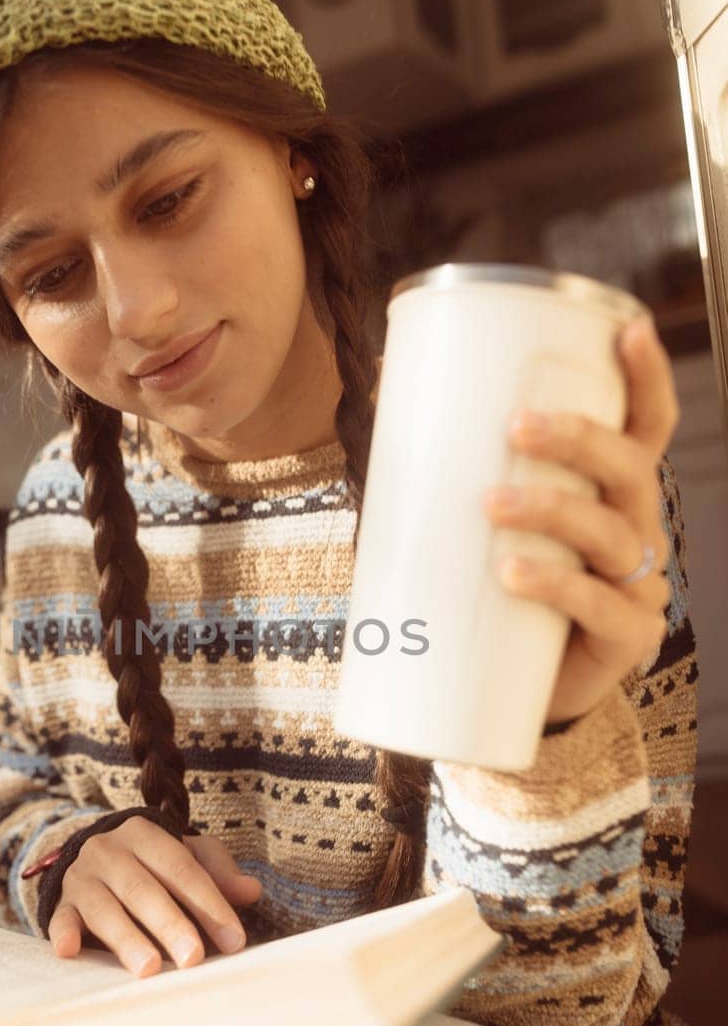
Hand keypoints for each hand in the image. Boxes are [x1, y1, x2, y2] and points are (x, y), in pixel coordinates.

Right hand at [47, 823, 261, 975]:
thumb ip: (217, 872)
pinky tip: (71, 950)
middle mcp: (109, 851)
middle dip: (170, 924)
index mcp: (144, 834)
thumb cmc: (149, 865)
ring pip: (105, 908)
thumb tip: (251, 890)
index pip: (181, 868)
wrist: (89, 859)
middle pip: (143, 889)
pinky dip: (64, 934)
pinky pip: (61, 919)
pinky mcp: (61, 904)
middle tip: (194, 958)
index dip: (209, 904)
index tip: (234, 940)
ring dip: (127, 938)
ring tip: (149, 968)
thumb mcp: (184, 856)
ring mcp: (81, 878)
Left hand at [481, 314, 678, 725]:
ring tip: (491, 504)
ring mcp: (637, 586)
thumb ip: (447, 478)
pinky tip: (513, 575)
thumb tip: (380, 411)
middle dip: (578, 439)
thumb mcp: (480, 530)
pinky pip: (599, 605)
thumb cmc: (494, 596)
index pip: (645, 427)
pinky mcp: (626, 638)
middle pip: (629, 469)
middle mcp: (635, 529)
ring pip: (610, 532)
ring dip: (552, 510)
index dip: (646, 378)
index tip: (625, 328)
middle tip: (516, 427)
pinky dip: (555, 586)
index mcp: (610, 493)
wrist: (511, 697)